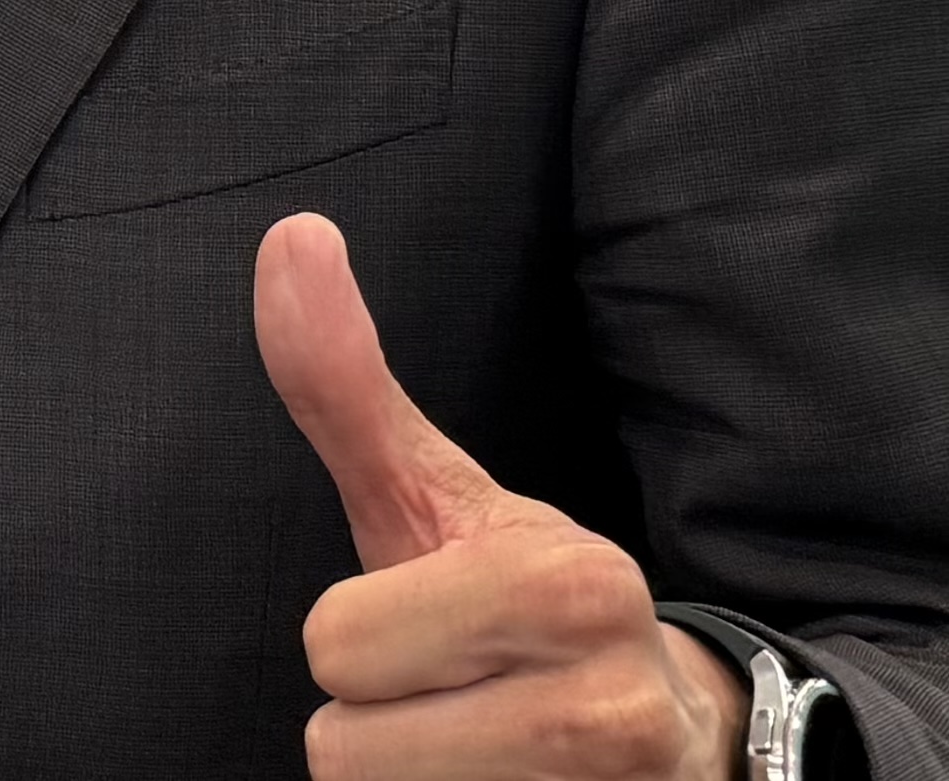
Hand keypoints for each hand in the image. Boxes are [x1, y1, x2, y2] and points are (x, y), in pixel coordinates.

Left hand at [256, 213, 745, 779]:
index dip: (360, 640)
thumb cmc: (528, 607)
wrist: (676, 740)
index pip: (333, 648)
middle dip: (380, 721)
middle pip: (346, 753)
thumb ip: (346, 387)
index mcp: (572, 586)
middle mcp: (612, 713)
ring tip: (475, 746)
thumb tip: (291, 238)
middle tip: (452, 693)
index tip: (437, 627)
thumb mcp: (438, 497)